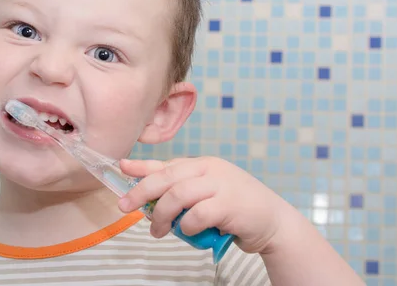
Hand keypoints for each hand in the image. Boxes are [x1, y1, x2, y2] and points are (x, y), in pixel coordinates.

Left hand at [117, 156, 291, 254]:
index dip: (142, 166)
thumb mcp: (209, 194)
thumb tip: (148, 204)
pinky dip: (186, 226)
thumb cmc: (237, 210)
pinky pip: (197, 215)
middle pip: (167, 177)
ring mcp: (221, 185)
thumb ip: (183, 194)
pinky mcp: (229, 204)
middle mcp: (211, 170)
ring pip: (178, 195)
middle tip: (124, 207)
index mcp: (204, 165)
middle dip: (141, 191)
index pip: (168, 164)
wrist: (274, 222)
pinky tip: (187, 232)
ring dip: (161, 215)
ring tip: (157, 231)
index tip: (122, 168)